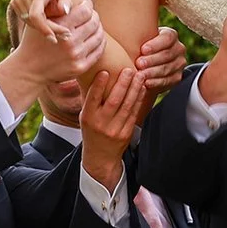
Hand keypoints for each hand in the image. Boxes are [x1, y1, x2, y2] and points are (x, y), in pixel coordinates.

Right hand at [0, 0, 109, 114]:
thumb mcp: (41, 21)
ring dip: (98, 29)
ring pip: (99, 36)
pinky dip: (99, 42)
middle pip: (95, 22)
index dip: (87, 6)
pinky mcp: (80, 67)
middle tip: (91, 16)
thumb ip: (57, 9)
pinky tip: (94, 38)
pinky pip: (99, 51)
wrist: (29, 69)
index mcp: (60, 26)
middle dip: (94, 17)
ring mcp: (76, 55)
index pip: (86, 10)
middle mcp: (69, 40)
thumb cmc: (35, 40)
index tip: (85, 6)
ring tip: (93, 26)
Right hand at [10, 0, 83, 39]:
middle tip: (65, 36)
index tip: (55, 38)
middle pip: (33, 20)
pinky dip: (37, 24)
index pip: (36, 14)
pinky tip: (49, 24)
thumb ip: (66, 1)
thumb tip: (64, 11)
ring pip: (29, 22)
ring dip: (43, 28)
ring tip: (60, 31)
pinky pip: (26, 20)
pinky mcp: (15, 3)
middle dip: (48, 30)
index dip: (44, 28)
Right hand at [78, 68, 150, 189]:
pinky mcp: (126, 133)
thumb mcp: (85, 116)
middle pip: (114, 101)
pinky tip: (142, 89)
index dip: (99, 85)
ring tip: (139, 76)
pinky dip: (138, 100)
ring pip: (126, 106)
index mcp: (87, 117)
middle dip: (123, 84)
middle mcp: (101, 123)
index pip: (93, 99)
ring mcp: (114, 129)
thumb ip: (90, 100)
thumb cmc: (91, 131)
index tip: (105, 72)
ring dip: (134, 90)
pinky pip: (134, 114)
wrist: (100, 156)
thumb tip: (93, 75)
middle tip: (129, 70)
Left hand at [133, 25, 188, 94]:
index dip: (156, 44)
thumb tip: (115, 19)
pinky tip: (146, 83)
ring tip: (140, 75)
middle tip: (138, 64)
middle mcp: (179, 48)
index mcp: (171, 35)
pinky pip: (168, 80)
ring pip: (167, 68)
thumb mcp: (139, 37)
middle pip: (167, 54)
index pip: (167, 38)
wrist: (147, 63)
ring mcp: (179, 64)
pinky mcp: (177, 77)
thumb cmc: (139, 47)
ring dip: (153, 72)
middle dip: (152, 60)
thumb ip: (133, 32)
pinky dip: (157, 82)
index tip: (142, 49)